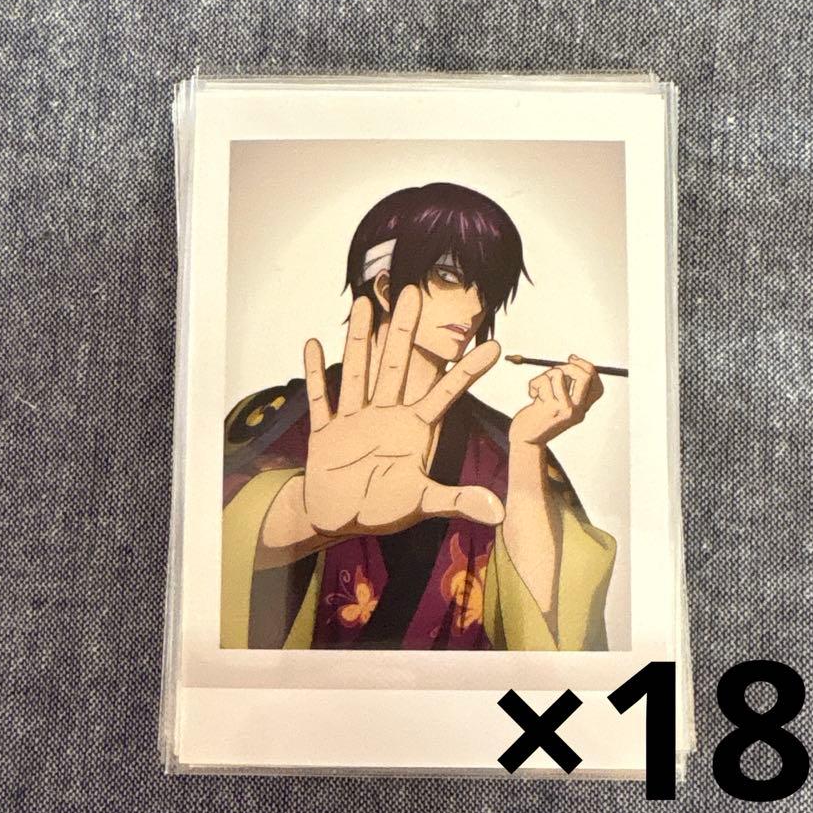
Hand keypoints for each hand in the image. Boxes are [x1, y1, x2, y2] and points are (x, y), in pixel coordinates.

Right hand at [300, 287, 504, 536]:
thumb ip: (458, 501)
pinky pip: (321, 398)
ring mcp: (354, 421)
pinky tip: (314, 343)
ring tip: (364, 302)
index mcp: (414, 430)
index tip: (494, 345)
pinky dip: (315, 374)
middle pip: (396, 366)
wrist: (339, 520)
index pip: (446, 394)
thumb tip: (498, 513)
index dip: (469, 371)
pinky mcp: (326, 432)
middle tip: (413, 291)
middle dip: (403, 330)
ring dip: (358, 338)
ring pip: (358, 372)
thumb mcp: (422, 503)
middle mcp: (386, 417)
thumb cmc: (383, 509)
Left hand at [508, 355, 603, 446]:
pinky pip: (543, 381)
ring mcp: (565, 409)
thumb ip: (567, 387)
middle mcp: (578, 411)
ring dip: (545, 375)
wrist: (526, 440)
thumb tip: (572, 360)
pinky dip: (534, 383)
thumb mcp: (558, 403)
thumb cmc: (539, 418)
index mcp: (583, 409)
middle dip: (569, 366)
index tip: (571, 360)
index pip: (597, 384)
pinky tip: (532, 395)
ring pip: (559, 374)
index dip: (586, 367)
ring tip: (539, 387)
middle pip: (585, 376)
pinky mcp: (550, 408)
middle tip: (554, 371)